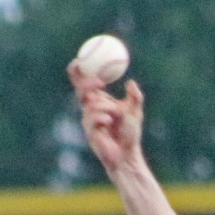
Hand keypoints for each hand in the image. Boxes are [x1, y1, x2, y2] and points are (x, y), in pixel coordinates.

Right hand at [67, 60, 145, 178]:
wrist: (128, 156)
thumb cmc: (130, 135)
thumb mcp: (135, 111)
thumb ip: (135, 97)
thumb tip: (130, 82)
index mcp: (98, 100)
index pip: (83, 81)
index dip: (79, 70)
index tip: (82, 58)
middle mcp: (90, 109)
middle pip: (80, 89)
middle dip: (86, 83)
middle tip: (99, 82)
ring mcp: (88, 120)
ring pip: (92, 104)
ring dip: (108, 107)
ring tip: (117, 117)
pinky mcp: (89, 132)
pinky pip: (95, 117)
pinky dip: (105, 117)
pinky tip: (110, 124)